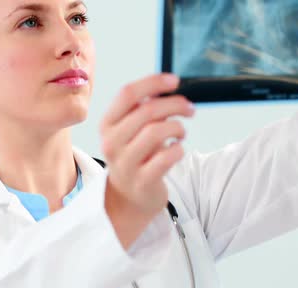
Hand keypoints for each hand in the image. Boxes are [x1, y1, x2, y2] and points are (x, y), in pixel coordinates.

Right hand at [99, 74, 194, 247]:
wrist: (128, 197)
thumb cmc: (136, 156)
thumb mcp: (131, 131)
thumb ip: (144, 109)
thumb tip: (168, 86)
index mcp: (108, 124)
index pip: (127, 93)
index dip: (153, 82)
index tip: (174, 80)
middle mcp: (112, 142)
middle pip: (147, 110)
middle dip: (175, 104)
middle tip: (189, 108)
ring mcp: (125, 163)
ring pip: (157, 131)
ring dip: (178, 127)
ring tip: (181, 132)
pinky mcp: (141, 181)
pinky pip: (167, 157)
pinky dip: (178, 149)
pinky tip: (177, 150)